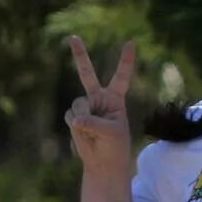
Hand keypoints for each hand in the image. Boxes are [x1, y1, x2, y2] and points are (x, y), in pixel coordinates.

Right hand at [64, 35, 135, 172]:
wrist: (103, 163)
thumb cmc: (114, 147)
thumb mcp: (111, 134)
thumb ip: (94, 123)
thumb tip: (76, 119)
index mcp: (115, 99)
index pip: (121, 76)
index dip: (126, 61)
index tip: (130, 43)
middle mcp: (99, 98)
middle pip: (87, 74)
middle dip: (80, 56)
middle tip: (73, 37)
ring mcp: (85, 107)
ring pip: (77, 104)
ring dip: (83, 119)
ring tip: (91, 133)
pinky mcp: (74, 117)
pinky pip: (70, 116)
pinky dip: (75, 127)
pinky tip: (84, 136)